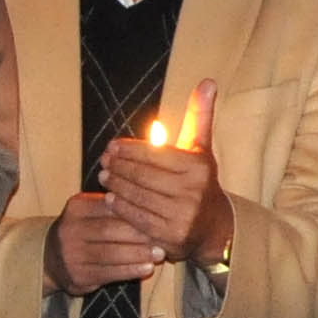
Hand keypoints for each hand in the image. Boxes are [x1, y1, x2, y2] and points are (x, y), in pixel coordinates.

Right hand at [43, 191, 167, 292]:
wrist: (50, 259)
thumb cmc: (83, 231)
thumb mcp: (90, 211)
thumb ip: (113, 206)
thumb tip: (151, 204)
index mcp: (76, 207)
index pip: (110, 207)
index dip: (135, 212)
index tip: (158, 216)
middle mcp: (70, 229)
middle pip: (110, 230)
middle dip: (139, 235)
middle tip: (163, 237)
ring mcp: (71, 254)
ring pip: (111, 253)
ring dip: (138, 254)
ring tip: (159, 254)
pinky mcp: (77, 275)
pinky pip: (108, 273)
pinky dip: (130, 271)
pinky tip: (146, 269)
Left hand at [96, 81, 229, 265]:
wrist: (214, 227)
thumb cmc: (200, 181)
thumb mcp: (201, 148)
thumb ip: (199, 116)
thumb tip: (207, 81)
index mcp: (198, 167)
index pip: (154, 153)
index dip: (130, 149)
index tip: (112, 146)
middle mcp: (192, 191)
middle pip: (143, 175)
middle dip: (119, 167)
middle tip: (103, 161)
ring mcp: (181, 216)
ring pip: (137, 196)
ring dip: (116, 185)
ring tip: (104, 176)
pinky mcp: (170, 236)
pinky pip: (138, 218)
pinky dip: (121, 207)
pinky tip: (111, 198)